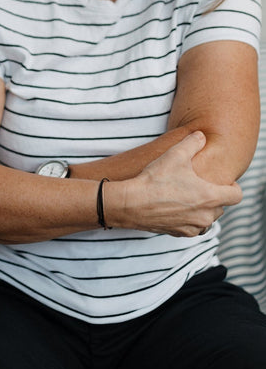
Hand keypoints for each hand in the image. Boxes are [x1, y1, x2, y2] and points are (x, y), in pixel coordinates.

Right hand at [119, 131, 241, 235]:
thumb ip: (193, 143)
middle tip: (197, 186)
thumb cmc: (155, 180)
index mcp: (210, 197)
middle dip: (213, 197)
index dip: (232, 186)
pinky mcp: (179, 233)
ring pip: (206, 219)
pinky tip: (174, 208)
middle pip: (221, 207)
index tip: (222, 181)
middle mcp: (205, 216)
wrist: (131, 204)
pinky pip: (192, 228)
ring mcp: (192, 227)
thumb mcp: (175, 154)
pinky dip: (187, 219)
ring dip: (201, 210)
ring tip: (186, 198)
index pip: (236, 195)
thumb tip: (201, 135)